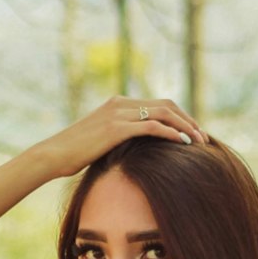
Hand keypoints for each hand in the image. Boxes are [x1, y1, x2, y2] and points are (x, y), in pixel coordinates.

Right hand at [32, 95, 206, 178]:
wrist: (52, 155)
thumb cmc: (74, 155)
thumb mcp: (100, 143)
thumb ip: (119, 140)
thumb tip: (136, 153)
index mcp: (118, 104)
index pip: (159, 104)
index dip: (181, 117)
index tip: (194, 133)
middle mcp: (121, 103)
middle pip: (167, 105)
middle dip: (189, 120)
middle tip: (204, 138)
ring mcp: (118, 113)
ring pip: (164, 113)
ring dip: (185, 126)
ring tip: (200, 141)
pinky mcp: (116, 127)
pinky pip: (152, 126)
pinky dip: (171, 133)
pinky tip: (183, 144)